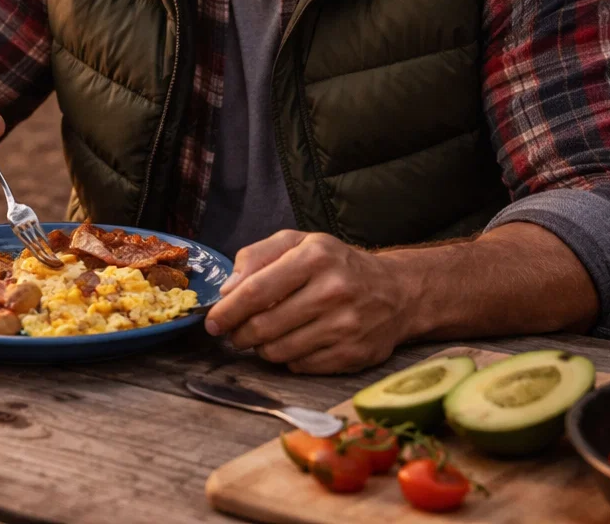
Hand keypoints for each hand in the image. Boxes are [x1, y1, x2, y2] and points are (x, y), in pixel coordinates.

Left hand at [203, 231, 412, 374]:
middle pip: (264, 325)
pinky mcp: (353, 354)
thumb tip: (228, 290)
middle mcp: (333, 290)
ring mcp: (346, 326)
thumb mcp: (299, 243)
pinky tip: (293, 343)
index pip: (255, 291)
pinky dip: (288, 358)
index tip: (212, 321)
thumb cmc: (337, 264)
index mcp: (315, 257)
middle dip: (239, 334)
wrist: (396, 292)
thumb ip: (257, 257)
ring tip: (263, 336)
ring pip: (278, 350)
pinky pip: (300, 365)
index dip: (227, 311)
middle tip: (234, 333)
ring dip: (261, 348)